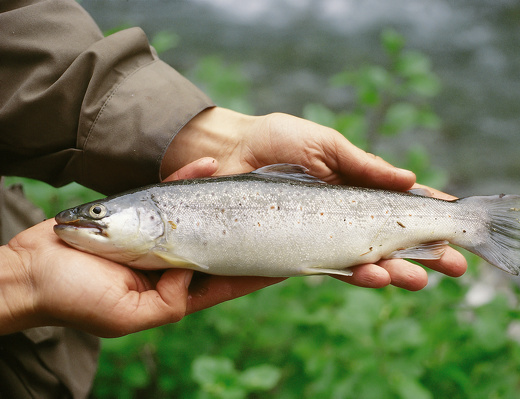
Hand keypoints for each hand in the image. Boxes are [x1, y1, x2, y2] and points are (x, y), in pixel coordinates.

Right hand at [1, 159, 281, 336]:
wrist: (31, 272)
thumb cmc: (74, 299)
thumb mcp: (128, 315)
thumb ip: (169, 303)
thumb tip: (194, 274)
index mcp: (174, 292)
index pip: (226, 282)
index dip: (256, 273)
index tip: (286, 263)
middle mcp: (172, 265)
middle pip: (219, 248)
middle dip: (248, 234)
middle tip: (281, 218)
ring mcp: (158, 238)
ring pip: (201, 217)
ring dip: (226, 204)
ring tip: (256, 187)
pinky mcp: (139, 214)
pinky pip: (170, 193)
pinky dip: (188, 180)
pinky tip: (209, 166)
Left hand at [162, 107, 466, 290]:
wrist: (228, 151)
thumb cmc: (277, 141)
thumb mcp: (326, 145)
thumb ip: (364, 165)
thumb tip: (409, 179)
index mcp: (355, 189)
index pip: (400, 207)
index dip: (430, 217)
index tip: (458, 225)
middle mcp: (343, 217)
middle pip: (391, 240)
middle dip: (426, 255)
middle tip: (456, 267)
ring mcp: (322, 236)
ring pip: (367, 260)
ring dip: (396, 271)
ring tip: (418, 279)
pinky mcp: (296, 250)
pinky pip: (331, 266)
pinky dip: (356, 273)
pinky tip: (375, 275)